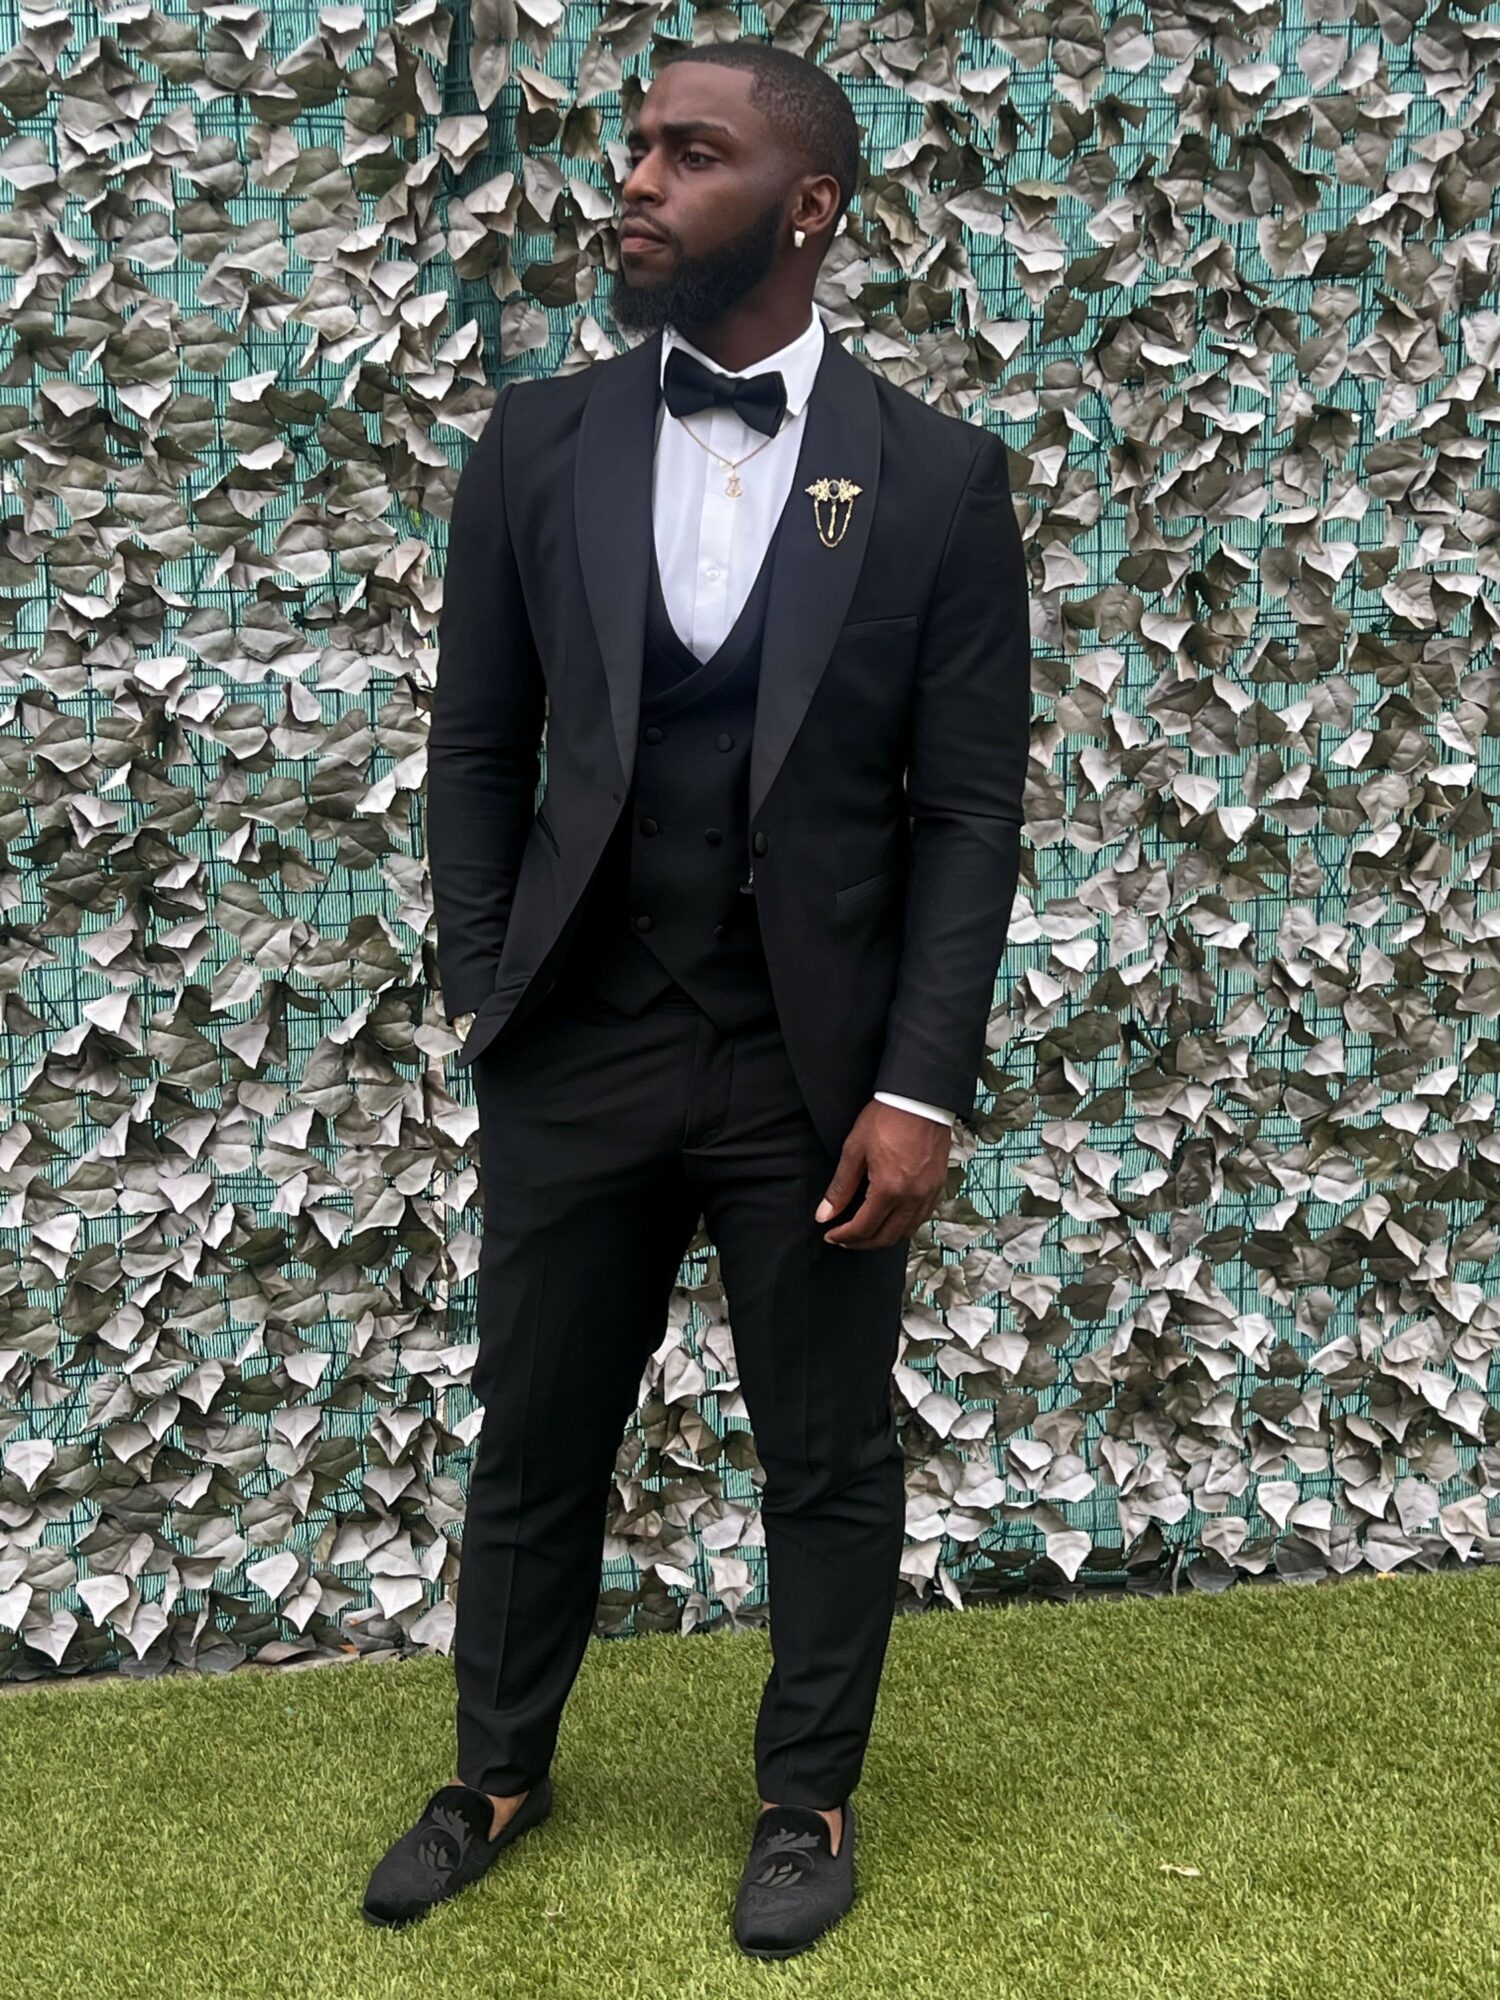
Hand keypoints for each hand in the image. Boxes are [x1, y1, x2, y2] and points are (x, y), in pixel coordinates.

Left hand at [814, 1099, 951, 1248]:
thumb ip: (840, 1187)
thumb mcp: (854, 1150)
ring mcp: (928, 1194)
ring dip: (884, 1237)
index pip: (864, 1228)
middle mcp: (912, 1198)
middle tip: (844, 1239)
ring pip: (906, 1232)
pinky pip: (921, 1218)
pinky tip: (891, 1219)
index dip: (844, 1236)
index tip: (830, 1235)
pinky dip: (904, 1226)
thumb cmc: (886, 1119)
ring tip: (865, 1232)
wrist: (920, 1099)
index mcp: (889, 1189)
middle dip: (862, 1243)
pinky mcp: (938, 1187)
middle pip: (886, 1237)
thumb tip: (824, 1215)